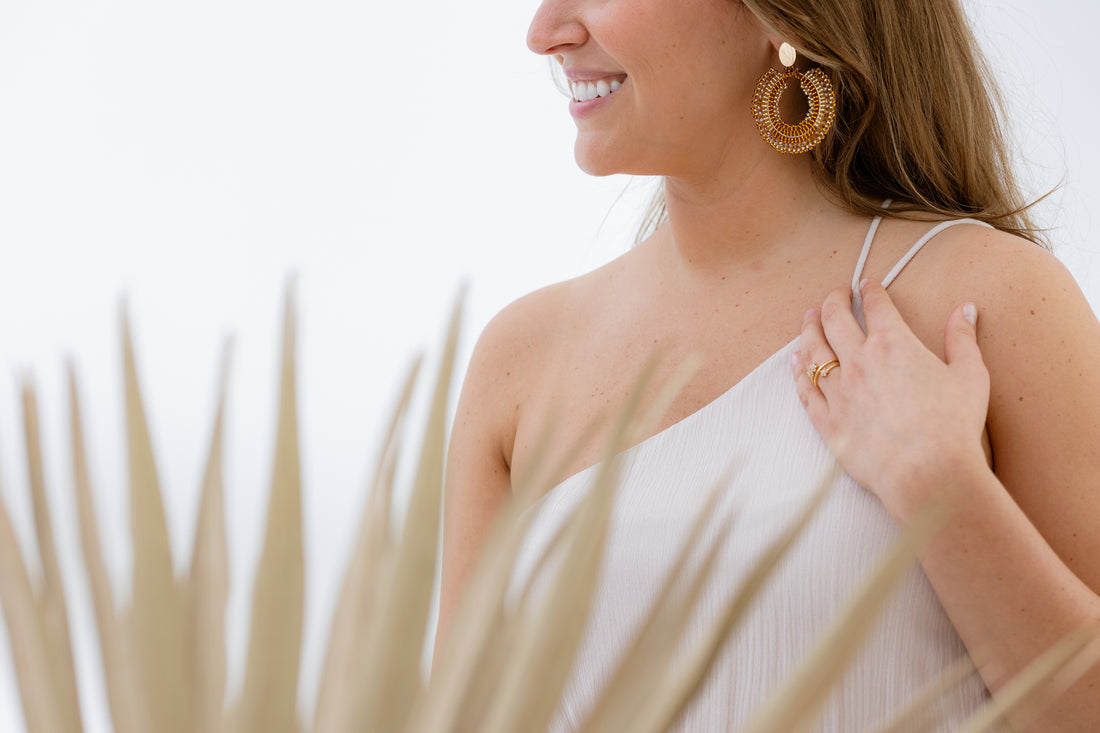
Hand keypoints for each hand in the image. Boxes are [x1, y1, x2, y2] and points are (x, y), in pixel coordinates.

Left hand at [792, 279, 992, 523]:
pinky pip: (805, 389)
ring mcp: (838, 391)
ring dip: (809, 329)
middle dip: (833, 301)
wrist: (926, 473)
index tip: (866, 284)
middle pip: (835, 320)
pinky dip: (798, 371)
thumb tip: (964, 309)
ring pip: (813, 350)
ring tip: (809, 318)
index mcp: (893, 344)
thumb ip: (962, 339)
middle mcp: (858, 361)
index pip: (876, 306)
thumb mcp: (970, 376)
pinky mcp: (826, 420)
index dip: (870, 290)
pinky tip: (796, 362)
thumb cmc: (953, 426)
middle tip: (835, 295)